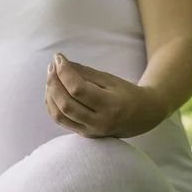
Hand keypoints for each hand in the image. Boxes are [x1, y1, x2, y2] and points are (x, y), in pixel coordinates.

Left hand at [44, 53, 166, 137]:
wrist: (141, 116)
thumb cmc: (125, 93)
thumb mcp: (109, 79)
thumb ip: (84, 72)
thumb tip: (59, 63)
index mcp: (111, 106)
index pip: (78, 90)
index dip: (64, 72)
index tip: (58, 57)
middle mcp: (99, 122)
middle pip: (66, 104)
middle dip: (53, 83)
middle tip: (51, 66)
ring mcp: (90, 131)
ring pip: (59, 115)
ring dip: (50, 94)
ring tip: (51, 77)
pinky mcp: (83, 134)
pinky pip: (60, 120)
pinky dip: (51, 105)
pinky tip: (52, 90)